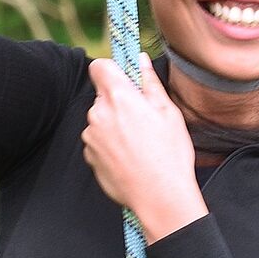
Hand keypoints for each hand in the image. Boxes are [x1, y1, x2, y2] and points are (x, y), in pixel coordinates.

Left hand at [82, 53, 206, 242]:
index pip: (99, 66)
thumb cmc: (170, 154)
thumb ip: (150, 82)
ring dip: (114, 124)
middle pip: (102, 95)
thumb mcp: (168, 113)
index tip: (126, 79)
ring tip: (139, 142)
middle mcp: (98, 114)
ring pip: (100, 119)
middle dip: (119, 101)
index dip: (112, 69)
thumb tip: (141, 60)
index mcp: (119, 97)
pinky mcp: (89, 156)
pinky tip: (130, 156)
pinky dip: (109, 144)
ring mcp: (91, 136)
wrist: (159, 197)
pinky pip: (97, 140)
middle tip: (143, 118)